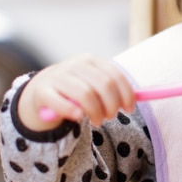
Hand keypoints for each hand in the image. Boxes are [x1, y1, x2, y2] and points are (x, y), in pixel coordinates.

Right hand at [18, 54, 135, 130]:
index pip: (115, 76)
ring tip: (97, 120)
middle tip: (110, 117)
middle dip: (112, 106)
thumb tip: (141, 96)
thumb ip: (114, 88)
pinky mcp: (43, 91)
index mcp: (91, 61)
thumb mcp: (94, 84)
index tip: (129, 109)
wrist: (40, 91)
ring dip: (96, 113)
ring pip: (86, 95)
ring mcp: (58, 77)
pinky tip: (78, 116)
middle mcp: (75, 65)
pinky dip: (72, 111)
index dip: (126, 95)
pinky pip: (61, 103)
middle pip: (104, 85)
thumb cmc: (75, 90)